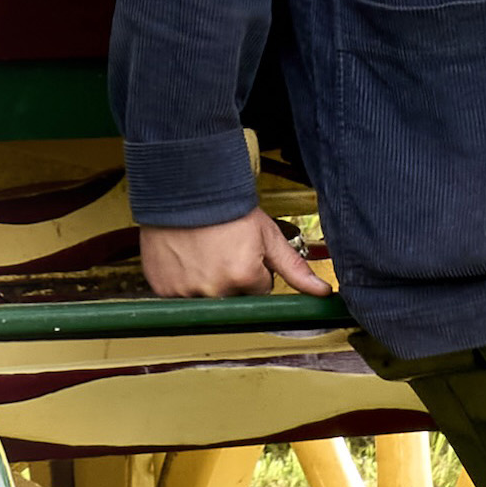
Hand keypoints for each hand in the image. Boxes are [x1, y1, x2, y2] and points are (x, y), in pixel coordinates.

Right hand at [139, 210, 332, 297]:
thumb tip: (322, 292)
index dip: (253, 271)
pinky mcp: (163, 289)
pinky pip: (177, 296)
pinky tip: (184, 258)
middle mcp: (214, 289)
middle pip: (233, 298)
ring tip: (202, 252)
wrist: (182, 187)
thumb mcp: (266, 234)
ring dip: (205, 282)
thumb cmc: (223, 208)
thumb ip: (295, 267)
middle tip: (221, 250)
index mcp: (243, 277)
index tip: (241, 252)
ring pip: (205, 299)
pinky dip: (181, 281)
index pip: (259, 290)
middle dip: (231, 279)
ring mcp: (185, 291)